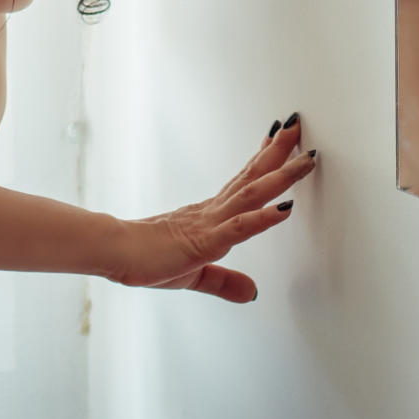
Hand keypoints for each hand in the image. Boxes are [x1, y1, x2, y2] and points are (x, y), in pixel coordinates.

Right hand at [101, 114, 317, 302]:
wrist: (114, 254)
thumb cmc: (145, 260)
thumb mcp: (194, 277)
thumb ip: (223, 282)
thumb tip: (251, 292)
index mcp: (210, 216)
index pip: (243, 182)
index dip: (264, 161)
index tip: (280, 139)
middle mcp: (214, 211)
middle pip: (253, 177)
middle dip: (278, 153)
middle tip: (297, 126)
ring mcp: (211, 223)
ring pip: (253, 195)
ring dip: (281, 175)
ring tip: (304, 156)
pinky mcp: (206, 241)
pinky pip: (240, 227)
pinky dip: (264, 217)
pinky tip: (285, 207)